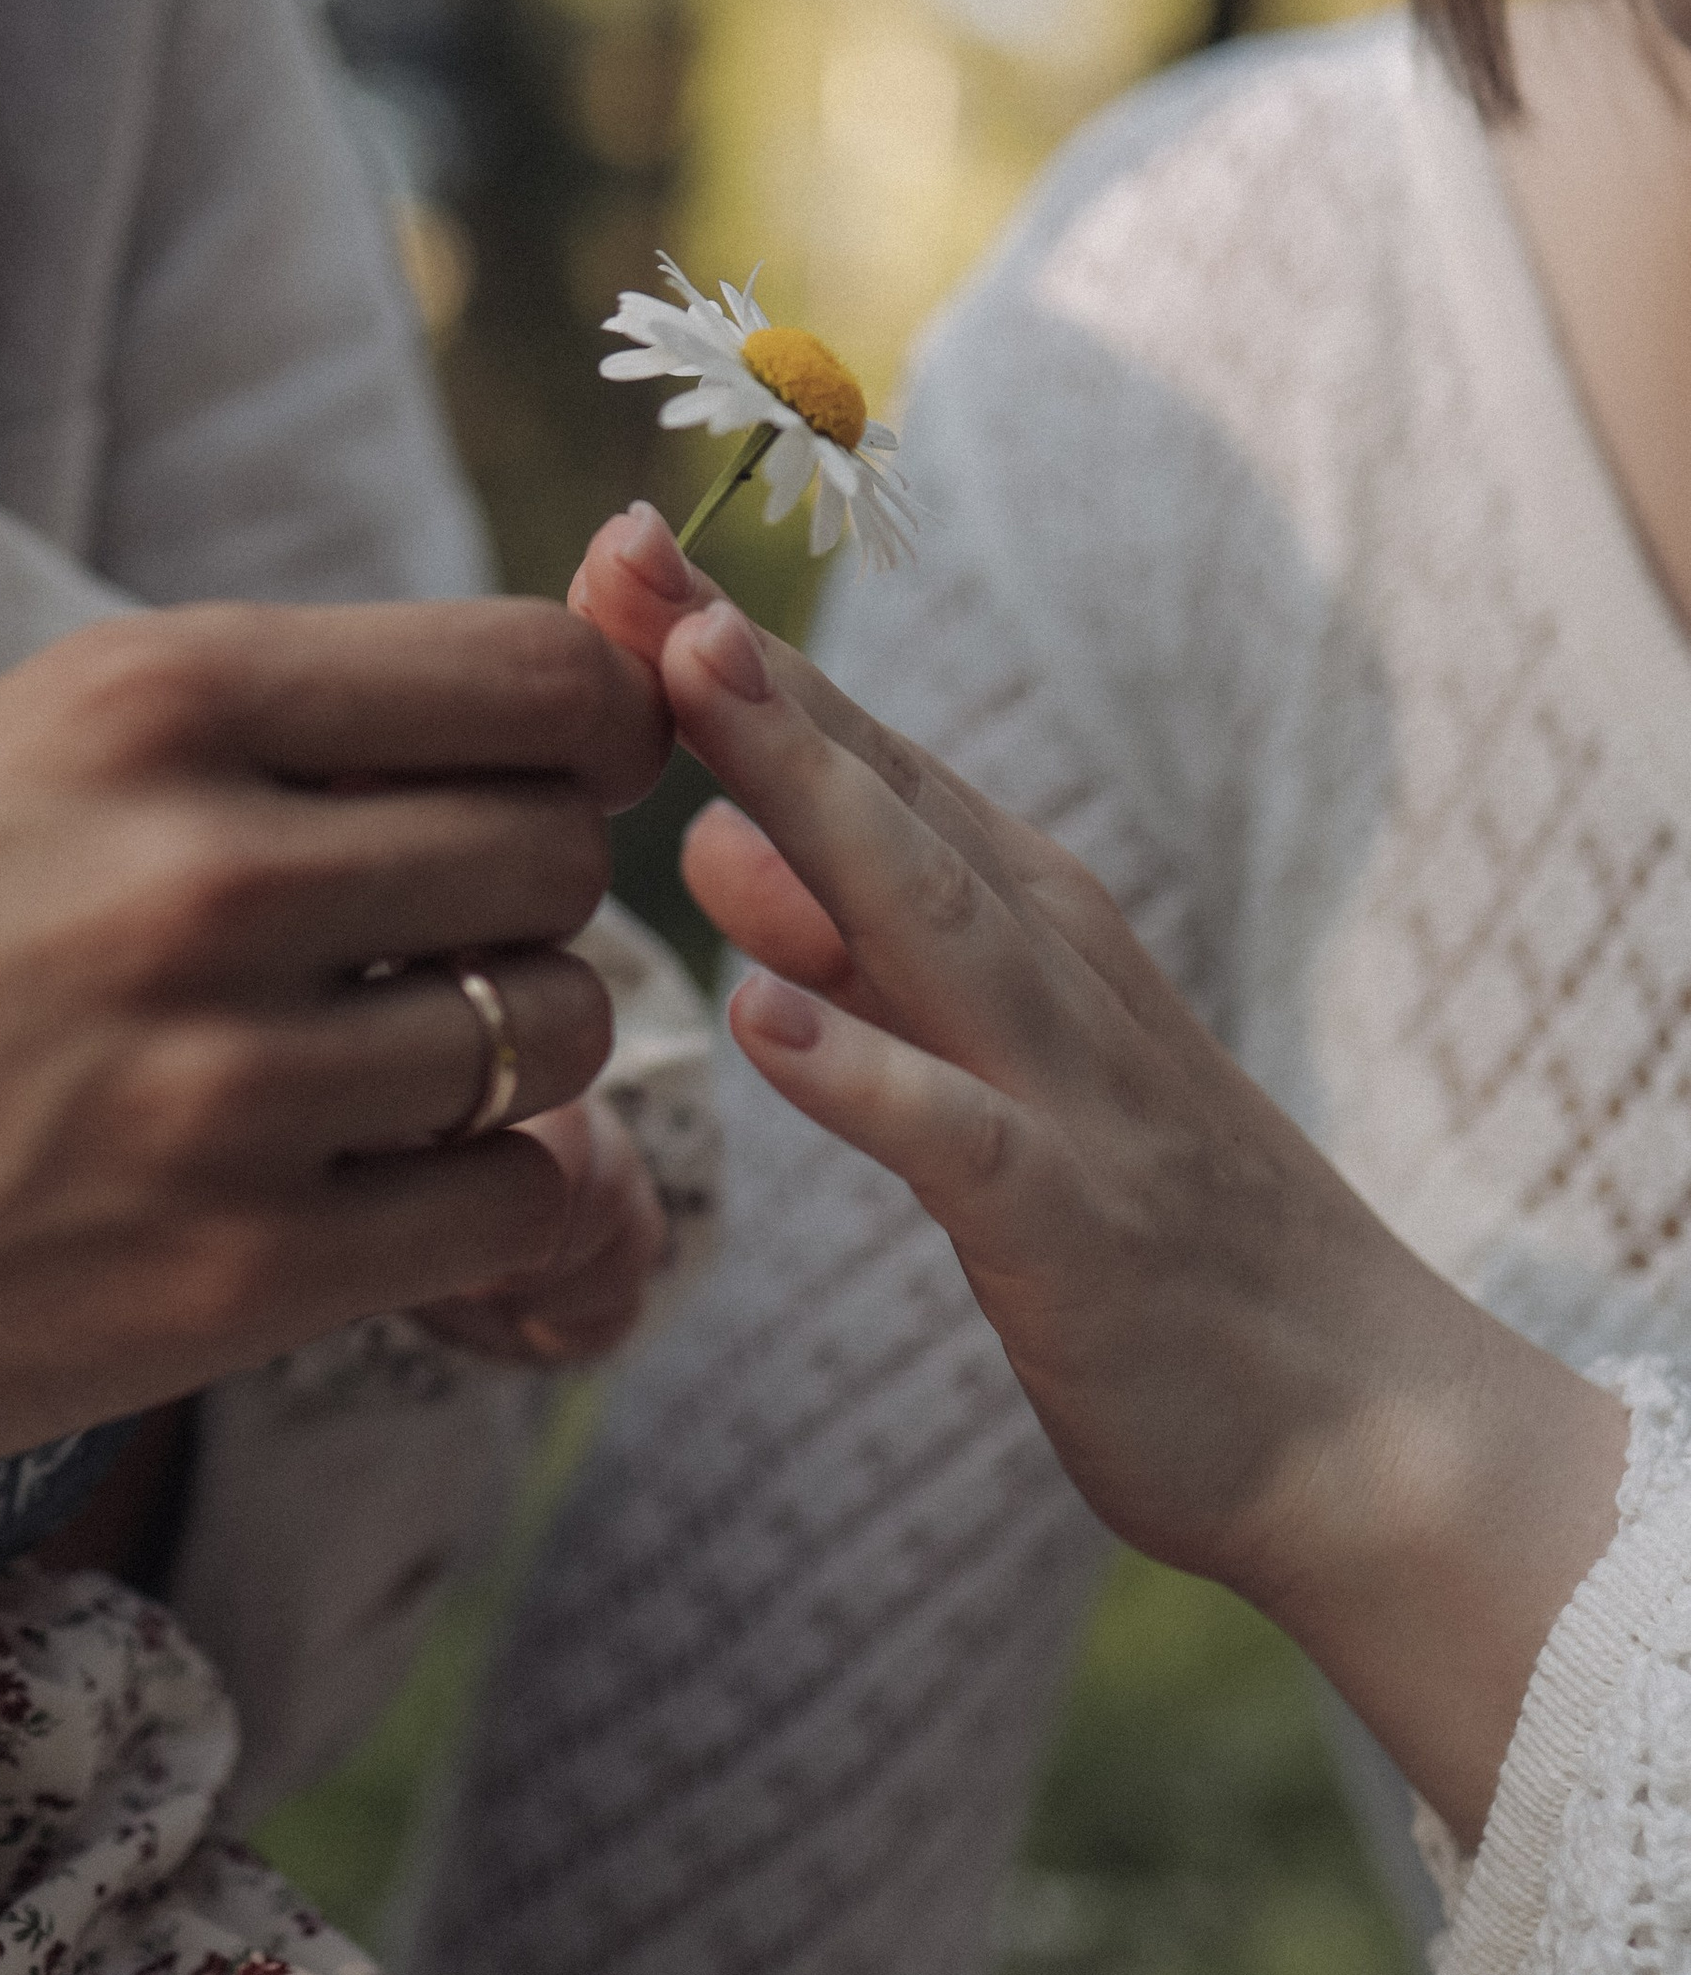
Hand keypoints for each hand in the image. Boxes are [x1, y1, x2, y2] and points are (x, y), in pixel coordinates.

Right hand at [0, 595, 671, 1624]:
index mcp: (146, 695)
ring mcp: (217, 1083)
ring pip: (552, 1032)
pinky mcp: (226, 1277)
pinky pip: (513, 1202)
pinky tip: (363, 1192)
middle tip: (410, 951)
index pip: (547, 676)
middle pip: (561, 854)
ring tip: (357, 1074)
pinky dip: (478, 1200)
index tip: (543, 782)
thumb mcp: (16, 756)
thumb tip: (587, 692)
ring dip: (495, 1057)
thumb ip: (273, 725)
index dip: (588, 733)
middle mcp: (199, 868)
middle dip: (515, 901)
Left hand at [570, 505, 1626, 1844]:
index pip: (861, 760)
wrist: (1365, 1424)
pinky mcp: (1074, 1228)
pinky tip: (758, 1017)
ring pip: (923, 916)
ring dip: (808, 796)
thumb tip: (712, 834)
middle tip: (624, 554)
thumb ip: (853, 956)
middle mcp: (1047, 973)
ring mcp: (1067, 1090)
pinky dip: (861, 1072)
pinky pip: (958, 1139)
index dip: (732, 658)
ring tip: (696, 682)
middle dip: (750, 675)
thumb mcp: (981, 1064)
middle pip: (882, 796)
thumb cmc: (1147, 1240)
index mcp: (1022, 924)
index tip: (610, 550)